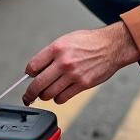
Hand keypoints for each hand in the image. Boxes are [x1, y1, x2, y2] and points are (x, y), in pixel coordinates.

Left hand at [22, 22, 139, 104]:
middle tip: (28, 97)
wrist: (112, 46)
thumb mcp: (66, 40)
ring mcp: (73, 74)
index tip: (29, 78)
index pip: (32, 66)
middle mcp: (63, 62)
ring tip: (46, 93)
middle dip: (30, 93)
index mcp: (57, 48)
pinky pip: (62, 98)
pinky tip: (60, 94)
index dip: (28, 75)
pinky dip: (58, 99)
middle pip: (38, 84)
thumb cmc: (89, 42)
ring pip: (48, 94)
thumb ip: (50, 54)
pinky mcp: (83, 84)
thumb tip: (36, 70)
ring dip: (45, 96)